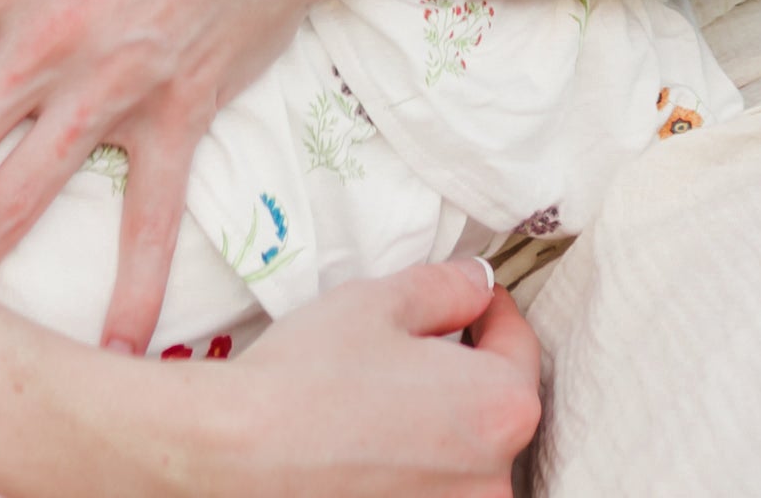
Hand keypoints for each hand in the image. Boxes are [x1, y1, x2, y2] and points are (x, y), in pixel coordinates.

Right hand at [196, 261, 540, 497]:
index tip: (473, 298)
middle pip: (499, 408)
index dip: (493, 310)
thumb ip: (450, 287)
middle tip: (425, 346)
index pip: (520, 345)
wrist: (241, 452)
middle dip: (469, 372)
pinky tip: (376, 445)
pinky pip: (434, 491)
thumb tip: (480, 284)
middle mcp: (493, 479)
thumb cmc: (312, 373)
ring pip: (468, 459)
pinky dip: (418, 470)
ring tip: (394, 401)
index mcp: (501, 407)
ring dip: (445, 427)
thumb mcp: (385, 300)